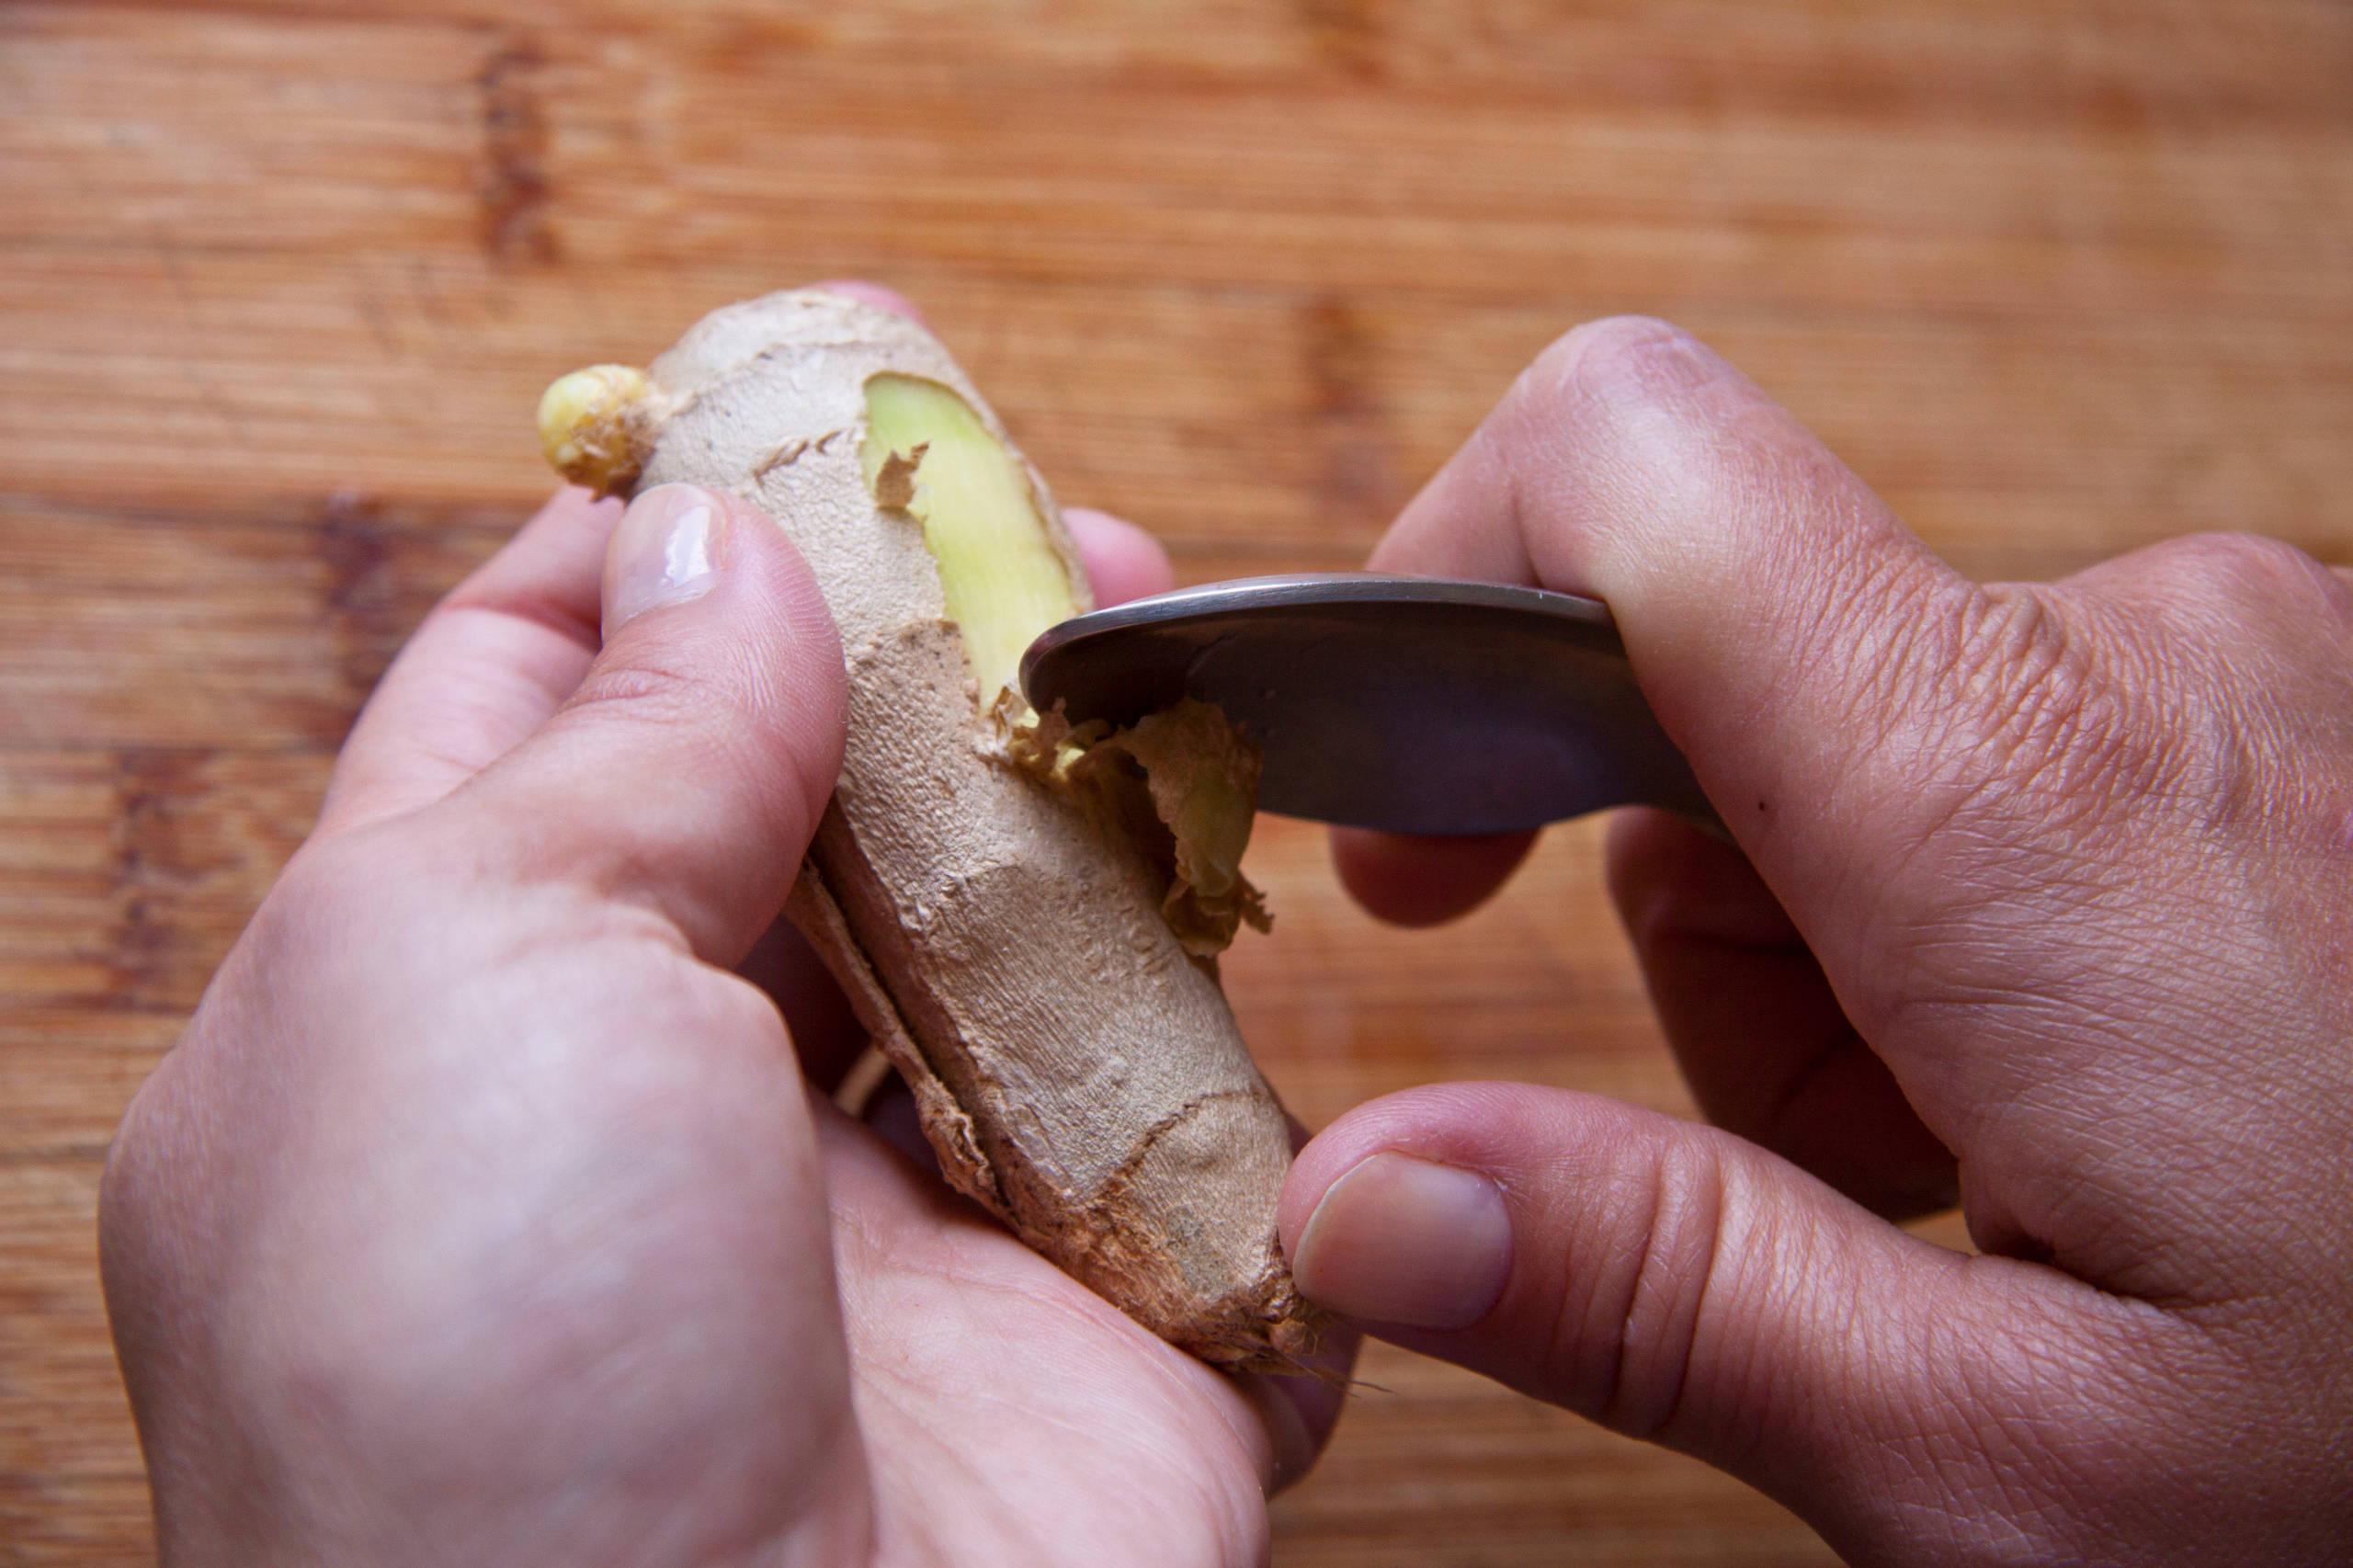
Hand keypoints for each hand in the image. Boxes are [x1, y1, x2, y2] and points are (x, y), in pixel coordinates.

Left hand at [101, 328, 1347, 1562]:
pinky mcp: (1096, 1321)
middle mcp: (659, 1124)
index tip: (788, 428)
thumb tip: (719, 549)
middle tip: (1032, 525)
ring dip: (1089, 806)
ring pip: (1016, 944)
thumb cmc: (487, 1392)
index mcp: (439, 1030)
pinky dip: (1221, 1025)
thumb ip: (609, 742)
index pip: (537, 721)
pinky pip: (1190, 1129)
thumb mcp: (457, 974)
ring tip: (1158, 659)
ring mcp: (886, 1229)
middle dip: (915, 657)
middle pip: (807, 813)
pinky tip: (1234, 894)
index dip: (660, 559)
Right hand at [1281, 319, 2352, 1563]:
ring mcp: (2241, 666)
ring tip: (1961, 1171)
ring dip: (1819, 943)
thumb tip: (1354, 1197)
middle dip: (1673, 900)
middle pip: (1711, 647)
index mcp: (2027, 803)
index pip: (1633, 459)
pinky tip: (2062, 1109)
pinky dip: (1950, 922)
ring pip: (1850, 719)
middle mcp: (2144, 653)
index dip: (1437, 574)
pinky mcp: (2284, 712)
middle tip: (1781, 1147)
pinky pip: (2003, 747)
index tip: (1402, 809)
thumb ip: (1665, 1294)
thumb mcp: (2020, 1467)